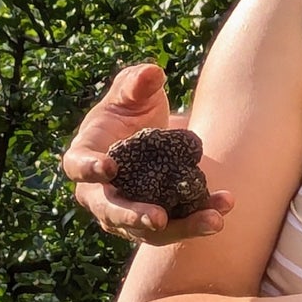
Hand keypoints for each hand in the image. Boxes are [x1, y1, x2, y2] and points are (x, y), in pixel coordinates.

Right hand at [60, 62, 233, 244]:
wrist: (150, 135)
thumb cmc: (130, 109)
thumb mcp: (132, 91)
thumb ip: (137, 82)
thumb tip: (153, 72)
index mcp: (84, 157)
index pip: (78, 166)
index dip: (89, 168)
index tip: (109, 167)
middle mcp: (100, 193)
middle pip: (111, 212)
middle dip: (135, 217)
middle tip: (158, 219)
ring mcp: (127, 212)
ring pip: (149, 229)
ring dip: (182, 227)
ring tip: (214, 220)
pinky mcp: (157, 220)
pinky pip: (176, 224)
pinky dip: (199, 218)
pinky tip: (223, 207)